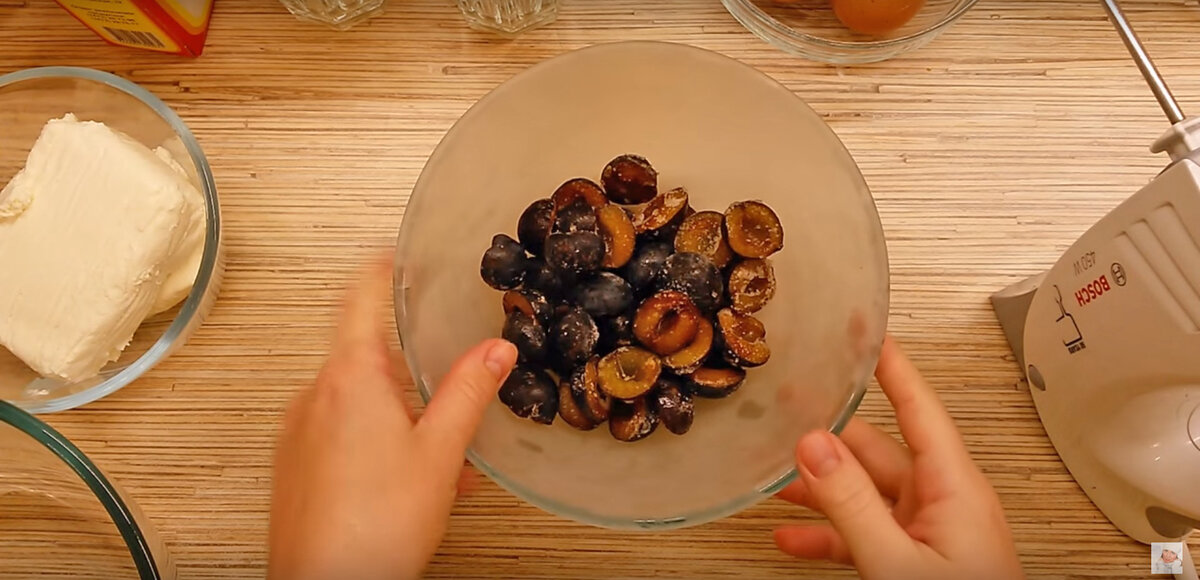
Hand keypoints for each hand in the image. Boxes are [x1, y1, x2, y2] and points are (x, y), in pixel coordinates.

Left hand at [267, 259, 517, 579]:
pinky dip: (373, 444)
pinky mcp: (293, 466)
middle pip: (363, 357)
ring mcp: (298, 432)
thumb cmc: (373, 527)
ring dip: (396, 417)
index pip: (359, 297)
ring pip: (354, 403)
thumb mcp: (440, 451)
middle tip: (442, 394)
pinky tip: (405, 482)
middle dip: (407, 374)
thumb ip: (468, 392)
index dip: (377, 268)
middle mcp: (314, 396)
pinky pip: (337, 436)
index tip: (389, 252)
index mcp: (350, 377)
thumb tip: (494, 351)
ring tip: (435, 457)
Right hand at [774, 336, 1024, 579]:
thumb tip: (815, 446)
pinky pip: (866, 531)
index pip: (919, 407)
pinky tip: (793, 534)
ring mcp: (930, 529)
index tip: (867, 331)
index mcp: (956, 487)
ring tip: (777, 472)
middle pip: (879, 449)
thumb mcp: (896, 559)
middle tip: (792, 405)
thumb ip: (852, 504)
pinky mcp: (915, 557)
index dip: (891, 366)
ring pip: (866, 492)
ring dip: (822, 486)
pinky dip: (829, 530)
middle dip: (831, 431)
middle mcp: (945, 501)